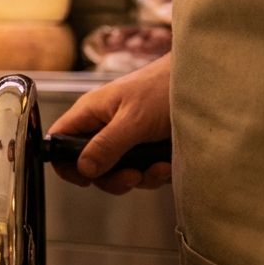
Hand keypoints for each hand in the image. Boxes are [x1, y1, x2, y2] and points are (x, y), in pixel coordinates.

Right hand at [48, 53, 170, 193]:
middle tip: (132, 177)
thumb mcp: (133, 120)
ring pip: (117, 171)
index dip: (65, 163)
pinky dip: (154, 174)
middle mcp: (103, 127)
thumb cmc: (163, 89)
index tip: (85, 180)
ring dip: (139, 177)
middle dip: (111, 177)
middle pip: (90, 164)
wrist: (204, 84)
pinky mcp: (146, 147)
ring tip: (158, 168)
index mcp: (90, 113)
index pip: (59, 141)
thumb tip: (84, 169)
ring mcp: (125, 138)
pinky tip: (167, 165)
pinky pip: (141, 171)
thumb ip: (106, 146)